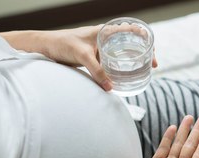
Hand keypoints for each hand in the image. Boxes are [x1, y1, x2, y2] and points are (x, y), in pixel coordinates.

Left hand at [0, 26, 157, 90]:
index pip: (130, 30)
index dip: (144, 38)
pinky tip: (123, 78)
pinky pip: (111, 63)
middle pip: (129, 43)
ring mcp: (100, 49)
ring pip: (121, 54)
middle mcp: (104, 39)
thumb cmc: (62, 43)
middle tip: (152, 64)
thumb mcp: (81, 55)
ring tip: (142, 72)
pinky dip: (119, 69)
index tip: (153, 50)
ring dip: (132, 62)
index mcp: (104, 31)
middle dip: (143, 52)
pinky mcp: (94, 59)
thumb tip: (110, 88)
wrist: (45, 47)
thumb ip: (96, 71)